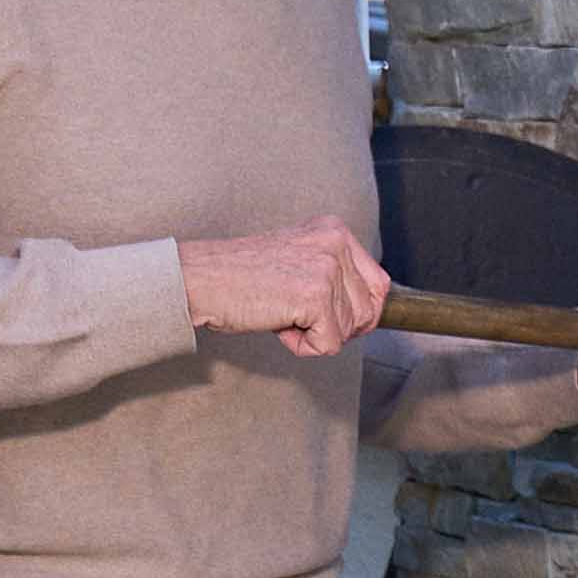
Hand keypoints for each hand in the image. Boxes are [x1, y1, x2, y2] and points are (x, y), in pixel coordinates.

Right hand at [180, 219, 386, 358]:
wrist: (199, 279)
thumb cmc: (239, 276)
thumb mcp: (298, 259)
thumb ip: (333, 273)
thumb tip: (369, 312)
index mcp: (335, 230)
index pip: (378, 284)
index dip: (358, 313)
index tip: (328, 318)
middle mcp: (336, 243)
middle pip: (369, 311)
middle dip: (336, 326)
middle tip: (296, 316)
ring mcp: (327, 269)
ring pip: (349, 330)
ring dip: (314, 334)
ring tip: (280, 312)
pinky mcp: (316, 297)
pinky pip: (329, 345)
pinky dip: (302, 347)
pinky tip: (277, 324)